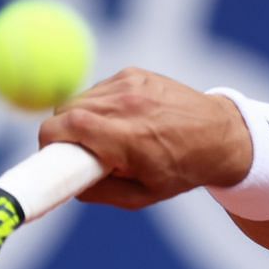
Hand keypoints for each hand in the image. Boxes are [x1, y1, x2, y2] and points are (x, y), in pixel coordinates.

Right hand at [38, 67, 252, 208]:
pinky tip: (120, 118)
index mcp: (125, 139)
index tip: (50, 155)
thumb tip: (65, 184)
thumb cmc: (180, 171)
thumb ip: (99, 191)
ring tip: (104, 136)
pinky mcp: (134, 73)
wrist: (220, 137)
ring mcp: (130, 84)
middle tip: (78, 151)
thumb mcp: (141, 196)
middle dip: (63, 133)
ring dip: (80, 117)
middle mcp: (125, 106)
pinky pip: (99, 89)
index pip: (62, 127)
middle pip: (65, 111)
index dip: (47, 142)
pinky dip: (100, 104)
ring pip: (80, 99)